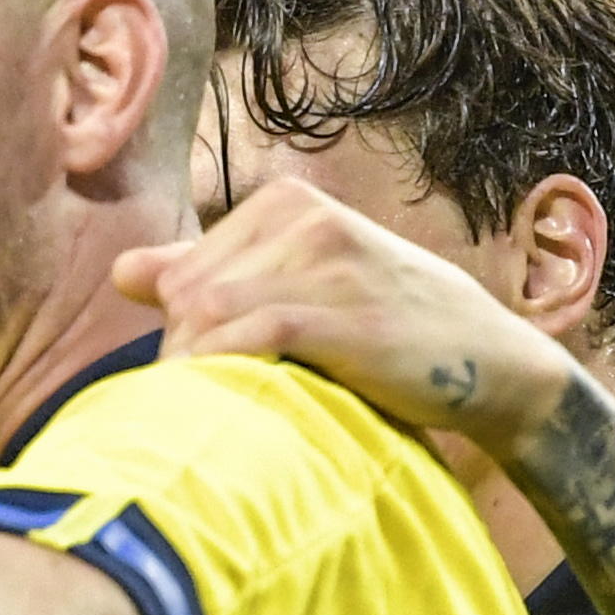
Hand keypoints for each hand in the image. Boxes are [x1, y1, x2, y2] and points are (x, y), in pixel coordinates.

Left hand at [112, 175, 569, 453]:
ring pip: (208, 313)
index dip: (179, 333)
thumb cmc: (389, 327)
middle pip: (189, 294)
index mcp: (285, 203)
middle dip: (184, 355)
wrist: (487, 360)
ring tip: (218, 411)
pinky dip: (226, 372)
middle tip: (206, 407)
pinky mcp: (343, 314)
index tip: (203, 379)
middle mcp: (302, 217)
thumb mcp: (303, 282)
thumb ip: (214, 273)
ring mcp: (326, 262)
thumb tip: (126, 272)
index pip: (183, 270)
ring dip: (200, 370)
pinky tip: (234, 403)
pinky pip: (249, 336)